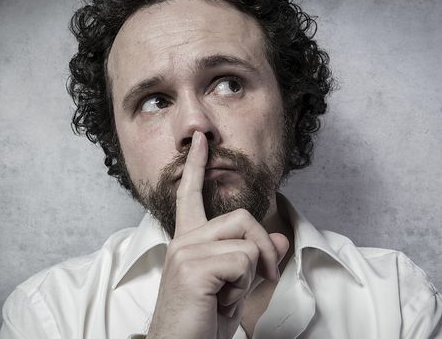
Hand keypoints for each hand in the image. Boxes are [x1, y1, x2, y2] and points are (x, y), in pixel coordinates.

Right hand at [147, 132, 289, 338]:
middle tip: (264, 277)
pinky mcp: (193, 267)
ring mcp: (185, 252)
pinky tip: (223, 302)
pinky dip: (245, 286)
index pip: (190, 195)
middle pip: (240, 217)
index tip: (202, 141)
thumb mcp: (236, 287)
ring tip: (229, 296)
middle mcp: (183, 241)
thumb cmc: (203, 322)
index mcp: (187, 241)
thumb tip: (278, 235)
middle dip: (264, 249)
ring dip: (252, 274)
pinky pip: (244, 260)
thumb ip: (254, 257)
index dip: (197, 166)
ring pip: (247, 241)